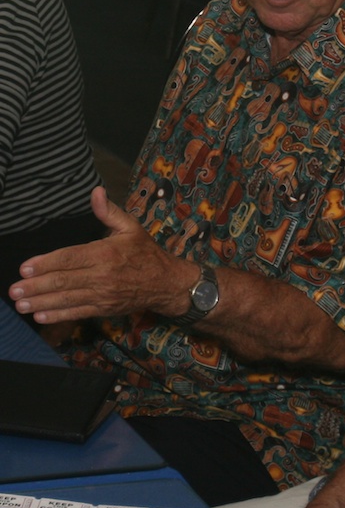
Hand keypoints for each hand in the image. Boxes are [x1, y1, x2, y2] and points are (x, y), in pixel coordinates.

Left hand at [9, 186, 190, 323]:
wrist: (167, 283)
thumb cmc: (146, 253)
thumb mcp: (131, 227)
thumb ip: (109, 212)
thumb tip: (96, 192)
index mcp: (106, 253)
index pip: (70, 258)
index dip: (46, 263)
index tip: (24, 268)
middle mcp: (102, 275)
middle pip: (64, 281)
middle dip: (36, 286)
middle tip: (14, 290)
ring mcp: (103, 294)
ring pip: (67, 299)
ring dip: (41, 302)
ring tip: (20, 304)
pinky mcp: (104, 309)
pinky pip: (78, 312)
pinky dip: (59, 315)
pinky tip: (41, 315)